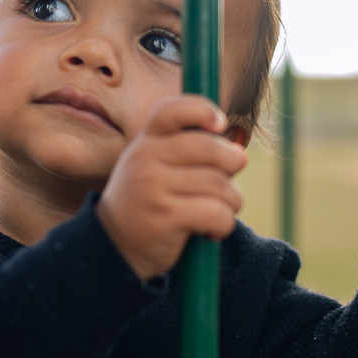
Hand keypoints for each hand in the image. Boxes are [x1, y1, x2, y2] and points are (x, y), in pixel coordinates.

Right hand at [97, 95, 246, 280]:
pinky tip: (211, 230)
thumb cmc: (148, 203)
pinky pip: (216, 213)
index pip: (172, 110)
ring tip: (220, 211)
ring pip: (218, 184)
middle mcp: (144, 159)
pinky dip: (224, 224)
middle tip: (228, 180)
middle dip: (232, 162)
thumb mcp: (157, 169)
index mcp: (145, 142)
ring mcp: (152, 187)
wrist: (115, 246)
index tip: (220, 123)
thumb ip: (194, 156)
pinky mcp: (165, 217)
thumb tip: (241, 156)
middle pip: (207, 147)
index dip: (202, 110)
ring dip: (231, 201)